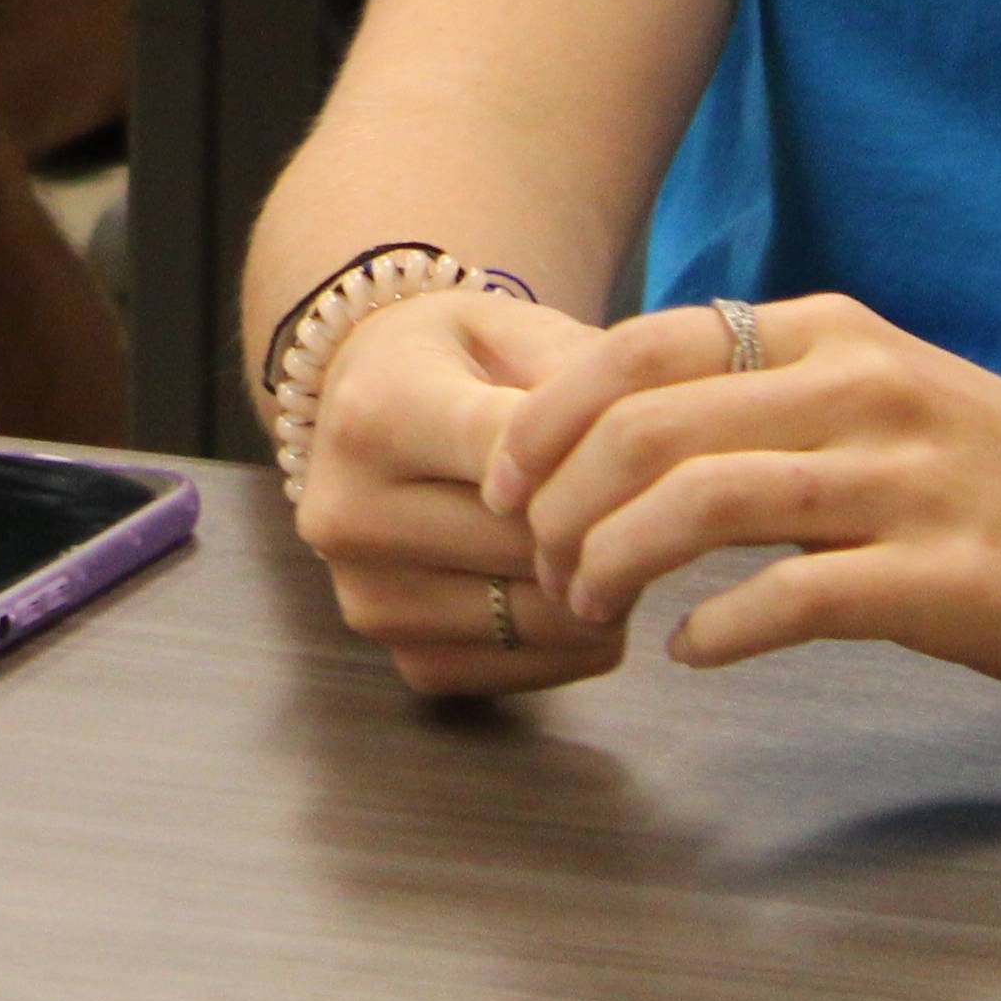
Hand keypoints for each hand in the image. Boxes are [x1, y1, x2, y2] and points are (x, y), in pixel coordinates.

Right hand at [286, 288, 640, 694]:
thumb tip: (645, 462)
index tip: (634, 446)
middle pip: (530, 547)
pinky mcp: (400, 654)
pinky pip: (525, 672)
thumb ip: (580, 378)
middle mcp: (350, 515)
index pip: (512, 457)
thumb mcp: (514, 328)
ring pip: (540, 620)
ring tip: (612, 537)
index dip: (594, 456)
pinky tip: (575, 586)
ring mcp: (368, 597)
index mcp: (375, 416)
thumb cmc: (457, 361)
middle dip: (606, 524)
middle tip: (649, 498)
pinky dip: (574, 641)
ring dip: (600, 589)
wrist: (365, 404)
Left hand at [484, 294, 1000, 698]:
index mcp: (828, 333)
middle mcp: (857, 387)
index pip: (641, 346)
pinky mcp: (942, 575)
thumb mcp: (878, 389)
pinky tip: (691, 651)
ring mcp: (902, 480)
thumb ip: (764, 392)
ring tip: (589, 605)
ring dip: (615, 561)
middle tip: (537, 563)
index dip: (548, 415)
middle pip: (649, 426)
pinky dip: (718, 627)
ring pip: (702, 502)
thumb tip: (622, 427)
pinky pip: (793, 596)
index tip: (502, 481)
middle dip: (560, 501)